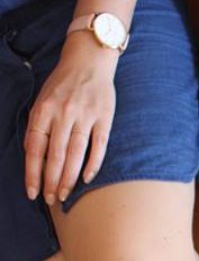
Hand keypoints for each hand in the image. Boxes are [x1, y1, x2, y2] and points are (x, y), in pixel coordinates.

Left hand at [24, 32, 117, 205]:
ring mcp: (85, 116)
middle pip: (56, 156)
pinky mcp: (104, 118)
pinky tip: (86, 179)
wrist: (89, 59)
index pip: (35, 148)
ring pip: (76, 154)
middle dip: (51, 182)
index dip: (33, 173)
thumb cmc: (63, 84)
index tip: (32, 192)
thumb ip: (38, 126)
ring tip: (64, 195)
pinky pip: (98, 147)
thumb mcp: (43, 100)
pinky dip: (92, 164)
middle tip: (50, 200)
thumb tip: (33, 157)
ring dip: (69, 179)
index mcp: (44, 109)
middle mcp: (63, 113)